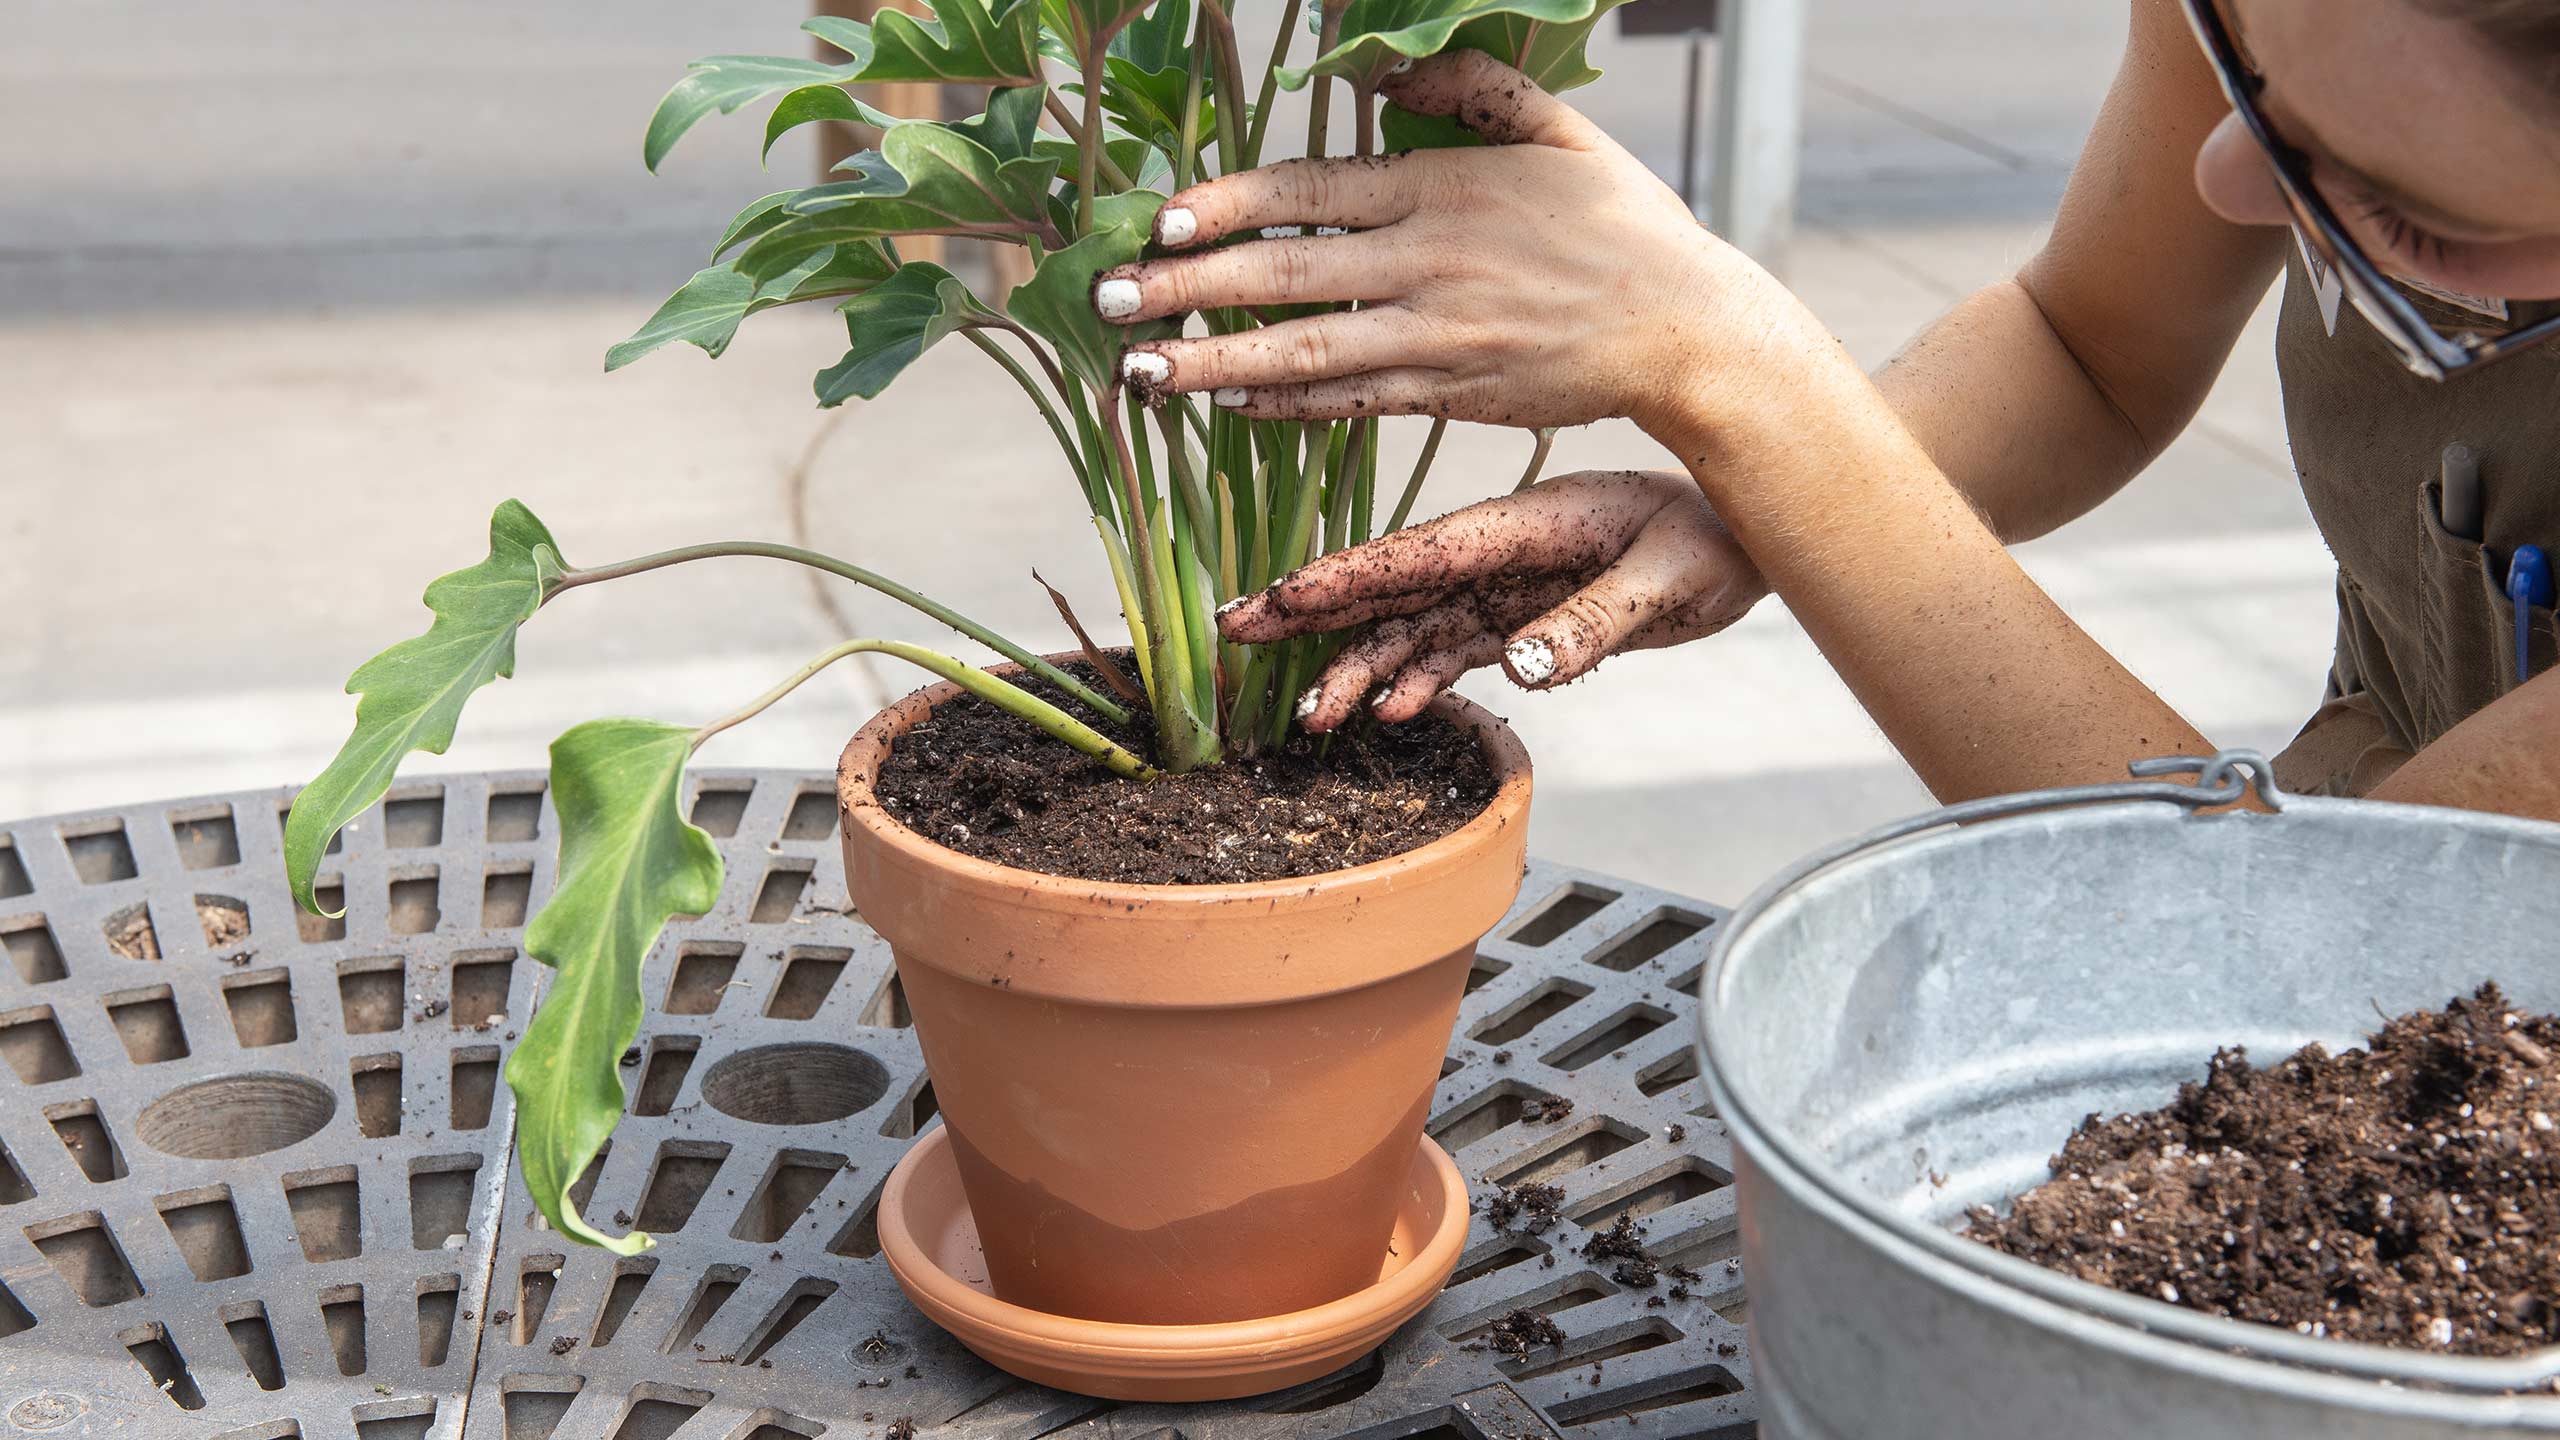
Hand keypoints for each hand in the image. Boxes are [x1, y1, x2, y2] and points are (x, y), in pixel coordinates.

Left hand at [1092, 51, 1803, 431]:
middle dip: (1187, 289)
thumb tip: (1379, 66)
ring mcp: (1435, 338)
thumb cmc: (1622, 223)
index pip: (1308, 189)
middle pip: (1284, 275)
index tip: (1160, 218)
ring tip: (1137, 373)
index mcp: (1443, 189)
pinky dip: (1283, 407)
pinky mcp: (1448, 395)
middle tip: (1108, 301)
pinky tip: (1222, 403)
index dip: (1227, 204)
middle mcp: (1428, 264)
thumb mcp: (1559, 129)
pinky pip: (1349, 404)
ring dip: (1212, 363)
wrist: (1686, 331)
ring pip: (1303, 353)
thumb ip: (1470, 86)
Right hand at [1217, 470, 1762, 728]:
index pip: (1419, 555)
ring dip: (1363, 666)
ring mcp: (1505, 586)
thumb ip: (1594, 624)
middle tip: (1237, 633)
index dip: (1347, 578)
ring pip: (1414, 626)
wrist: (1747, 538)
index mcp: (1522, 526)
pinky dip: (1421, 679)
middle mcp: (1498, 553)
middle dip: (1315, 611)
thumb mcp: (1671, 582)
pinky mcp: (1522, 616)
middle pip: (1391, 585)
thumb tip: (1522, 668)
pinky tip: (1391, 712)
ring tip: (1313, 714)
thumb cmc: (1715, 541)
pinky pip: (1455, 649)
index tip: (1282, 596)